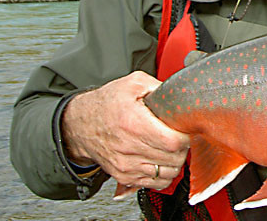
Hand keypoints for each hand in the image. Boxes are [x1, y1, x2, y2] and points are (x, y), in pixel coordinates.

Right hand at [61, 71, 189, 191]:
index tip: (185, 129)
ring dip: (176, 161)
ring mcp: (127, 166)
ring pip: (168, 174)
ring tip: (172, 148)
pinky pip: (156, 183)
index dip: (185, 136)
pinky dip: (165, 174)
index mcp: (134, 124)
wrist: (80, 125)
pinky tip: (162, 160)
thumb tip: (180, 95)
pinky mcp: (125, 177)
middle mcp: (130, 148)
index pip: (173, 142)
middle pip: (174, 159)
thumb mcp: (133, 84)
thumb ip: (160, 87)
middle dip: (183, 148)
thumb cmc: (106, 104)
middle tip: (180, 137)